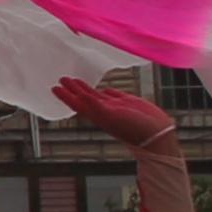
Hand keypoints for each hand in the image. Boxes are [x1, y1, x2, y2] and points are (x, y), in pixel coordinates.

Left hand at [52, 73, 178, 150]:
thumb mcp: (113, 116)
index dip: (65, 96)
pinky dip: (108, 90)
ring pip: (97, 95)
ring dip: (86, 88)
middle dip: (72, 89)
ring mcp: (116, 107)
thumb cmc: (135, 128)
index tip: (54, 87)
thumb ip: (97, 106)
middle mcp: (104, 111)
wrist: (157, 133)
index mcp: (98, 115)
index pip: (77, 103)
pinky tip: (105, 87)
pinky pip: (114, 95)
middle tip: (61, 78)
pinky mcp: (129, 103)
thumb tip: (81, 96)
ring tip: (76, 80)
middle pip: (83, 98)